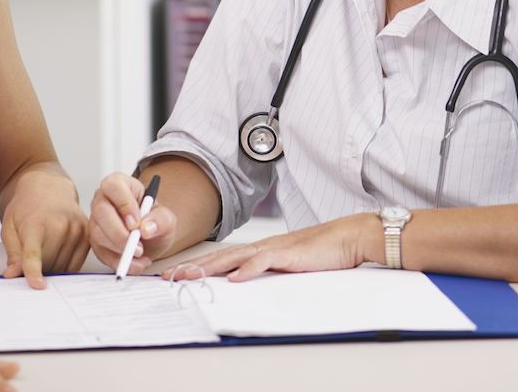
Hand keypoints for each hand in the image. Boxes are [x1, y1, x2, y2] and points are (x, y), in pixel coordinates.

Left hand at [0, 170, 89, 287]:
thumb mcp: (9, 226)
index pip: (35, 253)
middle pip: (49, 265)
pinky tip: (58, 253)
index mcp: (36, 223)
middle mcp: (60, 226)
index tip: (37, 286)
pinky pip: (77, 264)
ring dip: (53, 269)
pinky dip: (66, 266)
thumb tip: (12, 274)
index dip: (34, 271)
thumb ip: (12, 252)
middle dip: (39, 270)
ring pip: (64, 267)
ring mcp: (76, 230)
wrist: (48, 188)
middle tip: (31, 261)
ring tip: (46, 252)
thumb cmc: (27, 207)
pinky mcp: (88, 235)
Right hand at [88, 173, 178, 274]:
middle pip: (101, 211)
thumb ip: (161, 220)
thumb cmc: (155, 221)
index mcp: (121, 185)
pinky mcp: (96, 242)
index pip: (114, 186)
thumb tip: (146, 228)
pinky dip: (118, 261)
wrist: (153, 240)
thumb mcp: (167, 219)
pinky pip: (100, 252)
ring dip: (120, 249)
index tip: (136, 223)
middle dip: (119, 232)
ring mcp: (97, 221)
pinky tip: (135, 263)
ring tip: (140, 254)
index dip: (124, 204)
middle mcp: (104, 200)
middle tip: (137, 246)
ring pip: (98, 233)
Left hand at [166, 214, 378, 281]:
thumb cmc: (321, 251)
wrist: (348, 236)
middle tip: (169, 277)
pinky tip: (234, 278)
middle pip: (220, 256)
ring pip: (235, 257)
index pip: (222, 257)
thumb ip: (268, 270)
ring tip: (190, 276)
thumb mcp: (288, 263)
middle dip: (193, 266)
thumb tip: (245, 282)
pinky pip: (264, 261)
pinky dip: (248, 269)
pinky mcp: (289, 253)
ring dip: (210, 267)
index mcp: (260, 249)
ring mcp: (274, 248)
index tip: (176, 274)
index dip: (198, 265)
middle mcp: (262, 246)